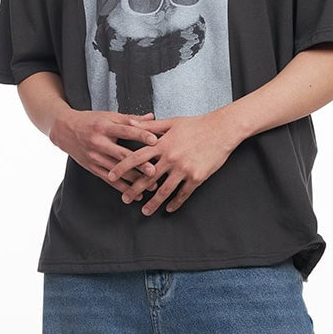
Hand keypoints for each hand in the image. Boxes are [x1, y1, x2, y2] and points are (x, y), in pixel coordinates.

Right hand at [50, 108, 158, 193]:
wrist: (64, 130)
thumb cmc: (89, 121)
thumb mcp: (108, 116)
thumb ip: (130, 119)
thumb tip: (151, 118)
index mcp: (104, 127)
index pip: (125, 130)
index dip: (140, 135)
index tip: (154, 140)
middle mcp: (99, 142)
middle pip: (121, 154)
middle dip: (138, 163)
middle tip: (153, 170)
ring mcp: (95, 157)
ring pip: (117, 170)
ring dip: (134, 179)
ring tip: (150, 185)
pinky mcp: (92, 167)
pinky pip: (108, 179)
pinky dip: (122, 187)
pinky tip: (133, 193)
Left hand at [106, 109, 239, 213]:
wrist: (222, 130)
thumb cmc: (196, 124)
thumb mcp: (171, 122)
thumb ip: (150, 126)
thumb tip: (131, 123)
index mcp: (162, 144)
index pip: (136, 157)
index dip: (122, 167)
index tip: (110, 176)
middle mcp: (170, 158)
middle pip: (147, 178)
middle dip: (134, 189)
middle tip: (125, 199)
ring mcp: (183, 169)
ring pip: (164, 190)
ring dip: (153, 203)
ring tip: (145, 211)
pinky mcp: (196, 177)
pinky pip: (183, 194)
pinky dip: (175, 203)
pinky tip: (169, 208)